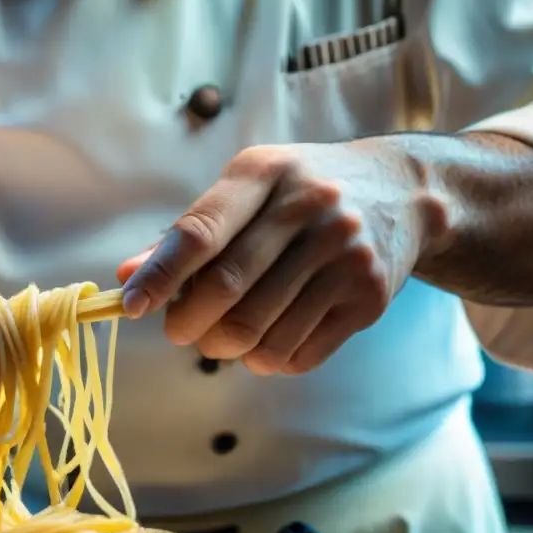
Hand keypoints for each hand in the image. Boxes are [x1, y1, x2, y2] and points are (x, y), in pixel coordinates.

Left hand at [118, 140, 440, 374]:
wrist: (404, 194)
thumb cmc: (301, 194)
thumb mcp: (248, 190)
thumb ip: (189, 232)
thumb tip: (128, 277)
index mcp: (264, 173)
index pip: (200, 232)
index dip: (160, 276)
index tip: (131, 306)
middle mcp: (308, 208)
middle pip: (226, 290)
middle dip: (187, 323)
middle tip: (179, 330)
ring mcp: (344, 254)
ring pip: (259, 333)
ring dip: (225, 348)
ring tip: (222, 337)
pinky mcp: (367, 298)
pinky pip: (297, 355)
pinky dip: (267, 360)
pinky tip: (267, 339)